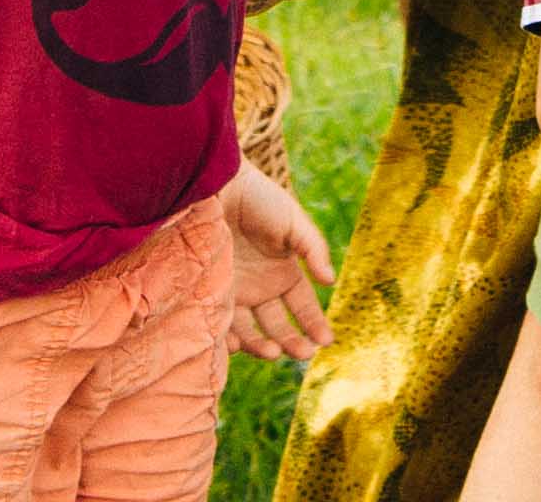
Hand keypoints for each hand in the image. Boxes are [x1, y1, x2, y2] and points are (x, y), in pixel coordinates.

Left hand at [220, 157, 336, 359]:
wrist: (216, 187)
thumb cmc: (258, 200)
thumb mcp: (293, 222)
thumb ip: (314, 250)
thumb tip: (331, 281)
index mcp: (284, 273)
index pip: (303, 307)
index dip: (316, 325)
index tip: (326, 341)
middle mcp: (260, 289)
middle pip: (279, 326)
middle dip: (293, 343)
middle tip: (304, 353)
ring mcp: (235, 294)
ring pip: (251, 332)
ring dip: (263, 346)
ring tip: (273, 351)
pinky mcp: (209, 294)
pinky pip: (220, 324)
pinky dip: (229, 339)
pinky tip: (240, 343)